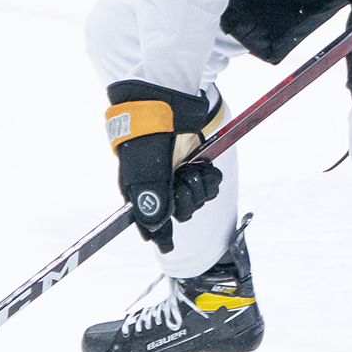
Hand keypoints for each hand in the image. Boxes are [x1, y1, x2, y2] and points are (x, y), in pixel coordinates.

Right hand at [106, 81, 222, 252]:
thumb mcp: (145, 172)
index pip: (151, 224)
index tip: (168, 247)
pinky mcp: (196, 166)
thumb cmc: (147, 137)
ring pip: (197, 201)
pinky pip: (210, 186)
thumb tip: (154, 230)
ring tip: (190, 170)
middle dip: (185, 201)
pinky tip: (203, 167)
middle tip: (180, 182)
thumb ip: (151, 202)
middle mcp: (160, 187)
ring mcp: (178, 176)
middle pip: (179, 214)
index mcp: (140, 191)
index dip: (160, 235)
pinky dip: (210, 179)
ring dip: (198, 188)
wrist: (166, 104)